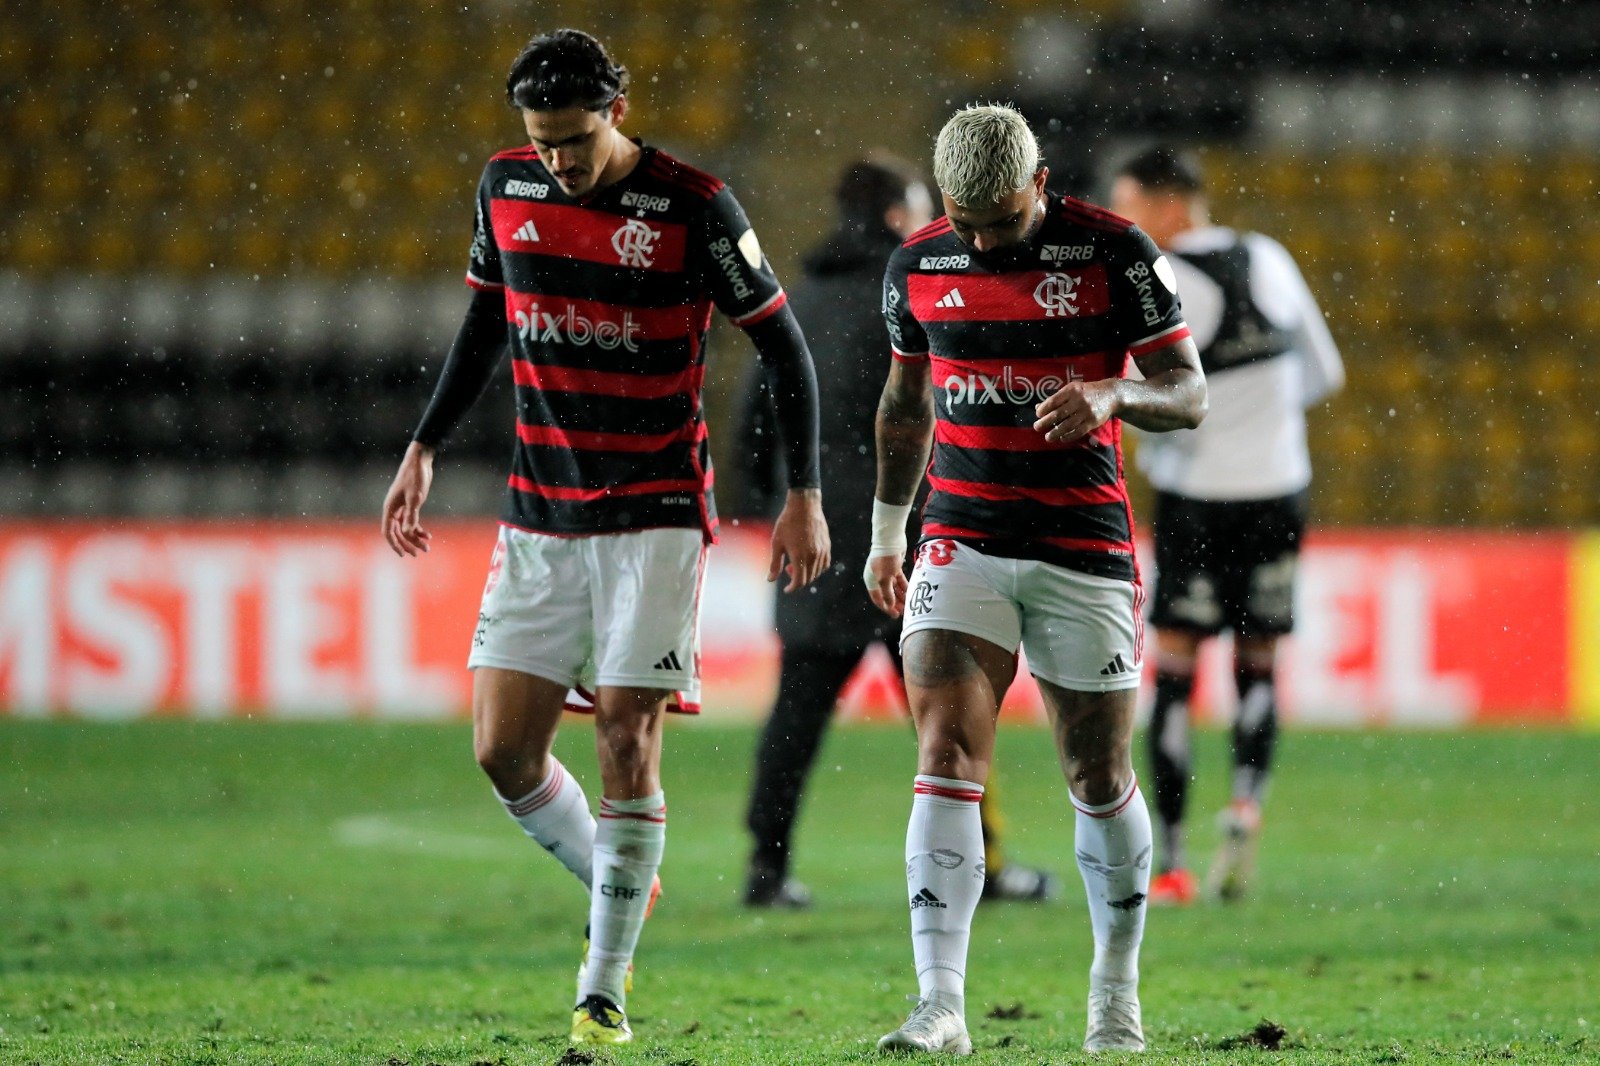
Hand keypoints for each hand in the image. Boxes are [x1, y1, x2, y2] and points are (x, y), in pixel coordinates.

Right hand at [382, 442, 434, 556]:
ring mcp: (401, 507)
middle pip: (397, 532)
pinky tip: (428, 536)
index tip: (403, 554)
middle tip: (419, 554)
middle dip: (407, 544)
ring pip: (405, 528)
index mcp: (390, 508)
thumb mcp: (415, 497)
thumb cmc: (415, 477)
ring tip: (427, 547)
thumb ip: (411, 515)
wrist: (420, 461)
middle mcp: (393, 509)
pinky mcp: (410, 504)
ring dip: (415, 538)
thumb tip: (406, 533)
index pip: (388, 531)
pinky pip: (411, 522)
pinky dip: (419, 529)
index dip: (394, 544)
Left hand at [768, 488, 829, 591]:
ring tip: (796, 561)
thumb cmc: (787, 523)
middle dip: (797, 579)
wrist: (804, 505)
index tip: (787, 589)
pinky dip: (816, 567)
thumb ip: (774, 564)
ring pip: (817, 572)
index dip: (792, 588)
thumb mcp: (777, 543)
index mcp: (799, 557)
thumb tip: (770, 580)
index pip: (799, 582)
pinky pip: (824, 564)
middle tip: (787, 568)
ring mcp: (822, 551)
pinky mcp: (827, 546)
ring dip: (807, 573)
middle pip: (808, 579)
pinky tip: (808, 560)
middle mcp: (813, 556)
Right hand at [864, 552, 907, 616]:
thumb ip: (888, 593)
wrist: (890, 540)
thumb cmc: (884, 559)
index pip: (877, 598)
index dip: (886, 607)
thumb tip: (890, 606)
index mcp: (871, 581)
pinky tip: (910, 593)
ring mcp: (886, 572)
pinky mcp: (895, 567)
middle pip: (886, 594)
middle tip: (903, 612)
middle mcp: (878, 578)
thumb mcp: (885, 579)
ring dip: (900, 596)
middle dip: (895, 603)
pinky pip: (899, 581)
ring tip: (908, 604)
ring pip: (894, 588)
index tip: (895, 615)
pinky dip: (904, 587)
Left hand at [1033, 379, 1119, 443]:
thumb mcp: (1072, 390)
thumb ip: (1056, 399)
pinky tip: (1062, 438)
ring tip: (1048, 437)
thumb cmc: (1087, 392)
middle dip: (1045, 422)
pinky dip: (1069, 436)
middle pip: (1059, 414)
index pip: (1054, 401)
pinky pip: (1078, 431)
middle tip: (1037, 427)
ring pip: (1068, 425)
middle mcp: (1078, 400)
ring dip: (1055, 432)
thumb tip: (1038, 408)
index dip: (1044, 409)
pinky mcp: (1093, 421)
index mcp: (1071, 390)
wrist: (1110, 394)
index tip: (1038, 415)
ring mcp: (1086, 412)